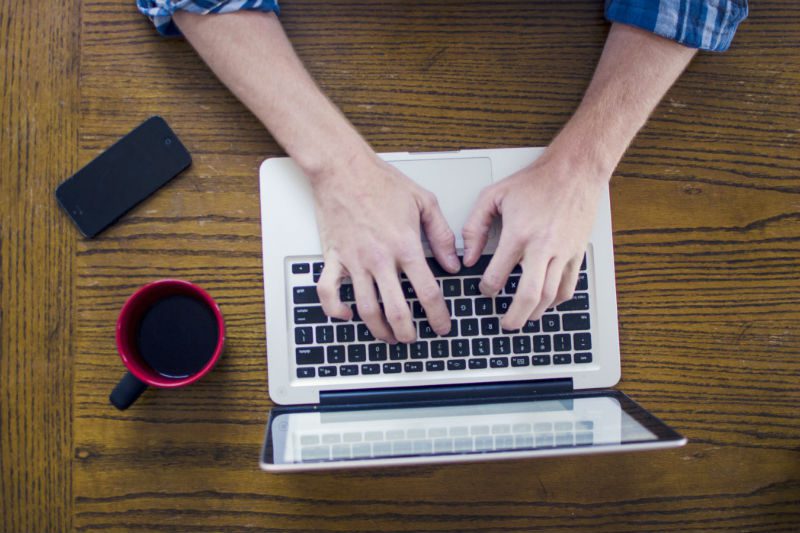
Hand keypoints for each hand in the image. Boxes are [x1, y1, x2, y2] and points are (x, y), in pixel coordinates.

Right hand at [312, 150, 460, 342]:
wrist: (343, 168)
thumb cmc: (381, 181)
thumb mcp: (424, 202)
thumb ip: (442, 235)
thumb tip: (452, 263)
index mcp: (405, 245)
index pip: (427, 292)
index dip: (438, 316)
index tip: (441, 326)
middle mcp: (379, 258)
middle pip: (397, 310)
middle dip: (408, 332)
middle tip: (414, 338)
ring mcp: (354, 261)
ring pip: (366, 309)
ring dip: (379, 329)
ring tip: (389, 336)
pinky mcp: (333, 257)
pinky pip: (328, 292)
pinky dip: (336, 309)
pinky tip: (347, 315)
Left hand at [462, 152, 606, 329]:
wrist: (575, 170)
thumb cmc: (535, 181)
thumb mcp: (494, 195)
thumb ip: (474, 226)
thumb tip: (467, 255)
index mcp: (518, 233)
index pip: (498, 275)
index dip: (487, 288)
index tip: (485, 289)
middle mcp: (542, 246)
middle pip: (529, 295)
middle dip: (515, 316)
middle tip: (506, 324)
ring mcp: (563, 252)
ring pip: (550, 296)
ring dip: (535, 312)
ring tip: (524, 317)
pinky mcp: (577, 253)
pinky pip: (569, 286)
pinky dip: (557, 300)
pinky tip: (547, 303)